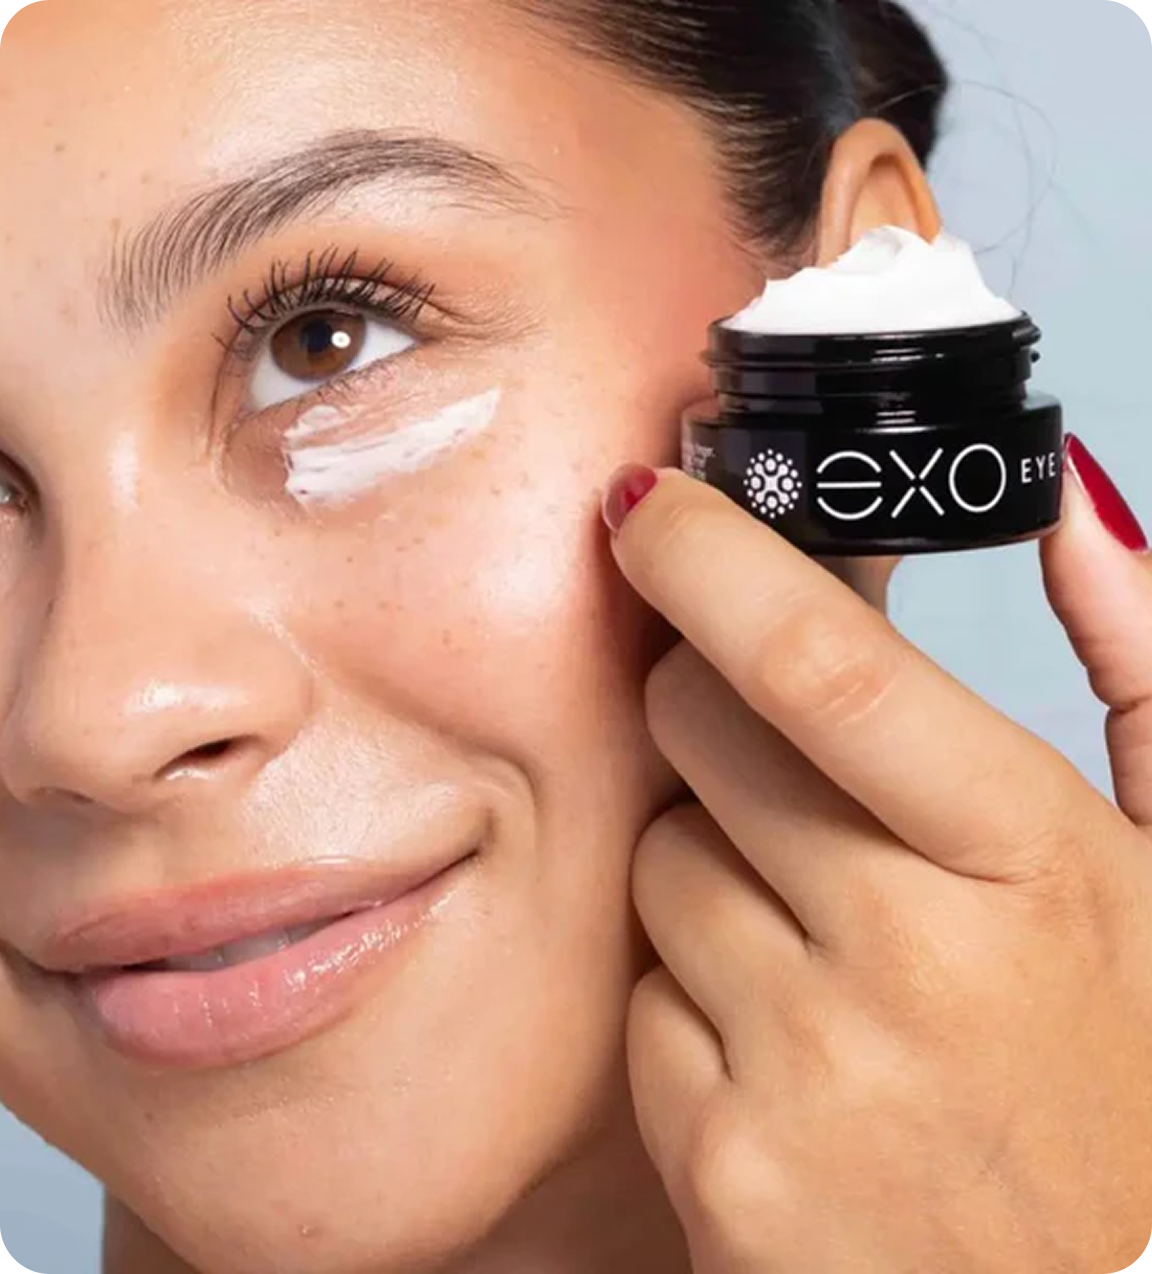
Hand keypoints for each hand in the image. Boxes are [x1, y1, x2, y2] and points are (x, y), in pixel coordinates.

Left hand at [605, 441, 1151, 1273]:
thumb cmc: (1143, 1091)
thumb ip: (1141, 662)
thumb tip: (1068, 500)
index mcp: (1033, 867)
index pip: (822, 666)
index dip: (711, 559)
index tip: (650, 507)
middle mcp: (909, 970)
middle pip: (695, 739)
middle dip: (702, 706)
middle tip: (773, 755)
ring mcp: (802, 1081)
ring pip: (657, 869)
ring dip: (708, 864)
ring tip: (820, 939)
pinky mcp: (719, 1174)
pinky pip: (641, 1006)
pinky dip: (693, 996)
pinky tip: (790, 1045)